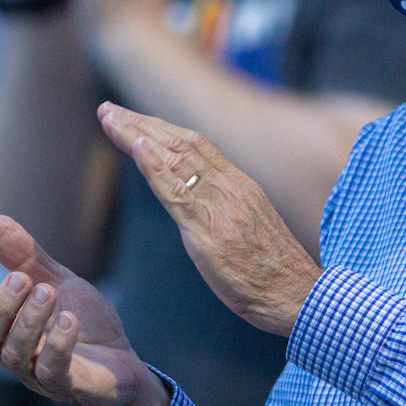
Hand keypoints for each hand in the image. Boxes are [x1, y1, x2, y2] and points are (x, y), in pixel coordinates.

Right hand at [0, 215, 169, 405]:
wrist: (125, 362)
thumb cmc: (85, 324)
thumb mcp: (58, 283)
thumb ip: (27, 258)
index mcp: (8, 334)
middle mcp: (17, 357)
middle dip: (0, 307)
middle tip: (21, 278)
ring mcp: (41, 376)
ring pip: (16, 356)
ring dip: (28, 320)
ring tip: (47, 291)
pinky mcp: (71, 386)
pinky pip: (53, 372)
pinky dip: (57, 345)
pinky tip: (68, 320)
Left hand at [98, 103, 321, 335]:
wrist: (297, 295)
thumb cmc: (274, 272)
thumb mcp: (250, 229)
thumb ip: (226, 211)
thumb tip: (200, 208)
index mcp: (239, 185)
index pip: (196, 145)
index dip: (162, 129)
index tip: (134, 119)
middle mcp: (230, 187)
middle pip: (180, 143)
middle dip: (141, 123)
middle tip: (109, 111)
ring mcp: (220, 206)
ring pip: (174, 159)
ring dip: (137, 135)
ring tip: (109, 118)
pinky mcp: (209, 232)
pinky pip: (177, 193)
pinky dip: (154, 166)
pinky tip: (136, 146)